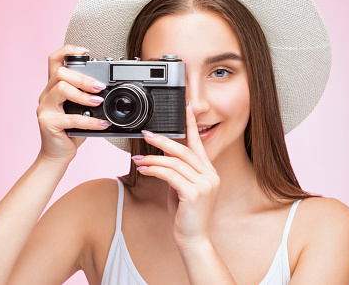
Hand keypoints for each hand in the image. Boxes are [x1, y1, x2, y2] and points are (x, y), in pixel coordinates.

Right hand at [36, 45, 110, 164]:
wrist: (58, 154)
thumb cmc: (71, 131)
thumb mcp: (81, 110)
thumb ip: (88, 97)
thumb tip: (110, 90)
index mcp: (54, 88)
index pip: (54, 60)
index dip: (67, 50)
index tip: (85, 51)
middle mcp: (46, 94)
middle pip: (60, 73)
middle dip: (83, 78)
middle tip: (100, 87)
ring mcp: (44, 108)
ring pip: (61, 88)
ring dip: (83, 94)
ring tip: (98, 102)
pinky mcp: (47, 123)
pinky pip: (70, 118)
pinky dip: (89, 121)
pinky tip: (102, 124)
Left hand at [132, 103, 219, 249]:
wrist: (194, 240)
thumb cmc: (187, 215)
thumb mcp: (182, 188)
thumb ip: (177, 171)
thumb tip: (162, 155)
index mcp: (209, 172)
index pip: (199, 143)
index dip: (191, 124)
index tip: (186, 107)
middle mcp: (210, 175)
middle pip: (184, 149)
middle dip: (164, 140)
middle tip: (147, 133)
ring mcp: (204, 184)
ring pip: (175, 162)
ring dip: (154, 158)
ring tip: (139, 158)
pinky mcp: (194, 193)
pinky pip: (170, 175)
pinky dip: (154, 170)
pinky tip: (144, 169)